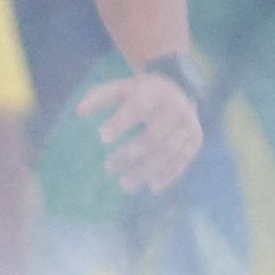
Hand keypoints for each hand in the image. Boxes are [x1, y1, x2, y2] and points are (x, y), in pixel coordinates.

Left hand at [80, 65, 205, 195]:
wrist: (180, 90)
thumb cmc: (141, 93)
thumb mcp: (121, 87)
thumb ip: (99, 97)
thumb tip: (79, 112)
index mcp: (155, 92)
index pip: (137, 109)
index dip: (120, 123)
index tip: (101, 137)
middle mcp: (176, 108)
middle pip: (152, 137)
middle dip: (129, 155)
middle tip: (108, 168)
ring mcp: (189, 125)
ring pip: (167, 153)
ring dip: (146, 171)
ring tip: (125, 185)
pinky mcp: (196, 139)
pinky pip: (182, 160)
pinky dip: (168, 175)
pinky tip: (152, 187)